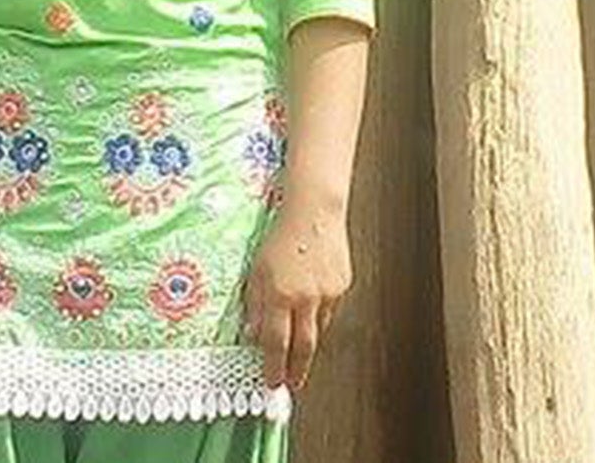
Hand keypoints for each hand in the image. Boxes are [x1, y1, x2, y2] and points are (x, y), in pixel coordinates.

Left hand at [242, 198, 351, 391]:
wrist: (315, 210)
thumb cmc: (281, 235)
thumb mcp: (256, 269)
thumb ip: (254, 304)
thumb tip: (252, 333)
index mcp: (280, 293)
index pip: (275, 342)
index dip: (273, 366)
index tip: (272, 382)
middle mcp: (305, 297)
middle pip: (303, 346)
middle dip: (297, 370)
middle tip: (292, 383)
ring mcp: (327, 292)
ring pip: (318, 329)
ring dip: (307, 344)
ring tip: (299, 353)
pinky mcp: (342, 285)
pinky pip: (329, 310)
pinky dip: (318, 316)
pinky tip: (310, 312)